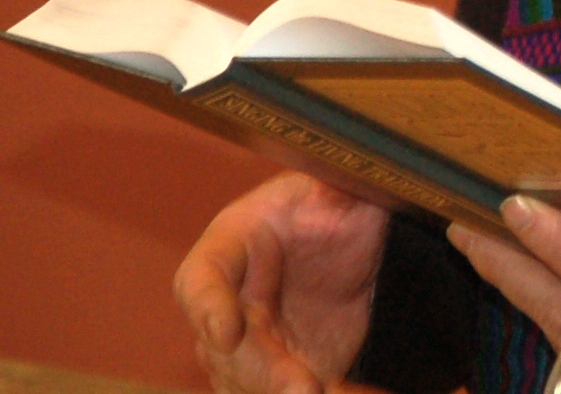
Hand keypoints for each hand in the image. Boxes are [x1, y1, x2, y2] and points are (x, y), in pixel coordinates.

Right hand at [174, 173, 386, 393]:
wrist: (356, 243)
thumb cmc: (333, 204)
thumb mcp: (338, 188)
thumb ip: (333, 192)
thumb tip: (337, 190)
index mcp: (229, 246)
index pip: (201, 280)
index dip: (207, 307)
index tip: (226, 331)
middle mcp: (226, 303)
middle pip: (224, 349)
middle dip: (262, 372)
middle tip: (302, 388)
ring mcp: (247, 345)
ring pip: (242, 384)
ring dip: (275, 393)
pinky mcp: (278, 374)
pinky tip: (338, 392)